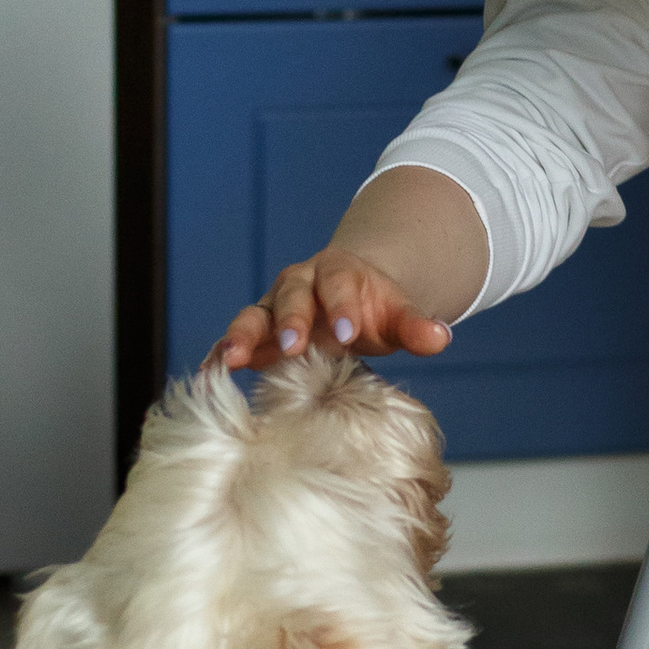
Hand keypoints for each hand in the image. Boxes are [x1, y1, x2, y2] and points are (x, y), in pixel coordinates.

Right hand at [212, 248, 454, 369]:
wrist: (345, 300)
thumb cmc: (371, 309)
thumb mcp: (396, 314)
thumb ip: (416, 326)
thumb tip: (441, 337)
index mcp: (335, 272)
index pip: (337, 284)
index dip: (342, 307)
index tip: (350, 334)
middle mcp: (297, 285)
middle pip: (291, 296)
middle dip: (291, 320)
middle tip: (294, 346)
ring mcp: (272, 309)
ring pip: (254, 316)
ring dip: (242, 337)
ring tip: (231, 360)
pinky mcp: (256, 335)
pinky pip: (234, 342)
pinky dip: (219, 355)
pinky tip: (207, 375)